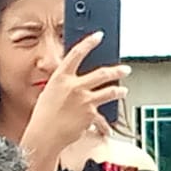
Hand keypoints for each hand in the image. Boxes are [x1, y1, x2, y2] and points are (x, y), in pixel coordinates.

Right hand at [20, 32, 128, 158]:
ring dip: (118, 92)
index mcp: (60, 77)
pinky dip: (104, 125)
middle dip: (117, 71)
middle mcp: (74, 86)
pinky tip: (107, 129)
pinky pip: (101, 118)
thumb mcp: (50, 92)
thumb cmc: (44, 115)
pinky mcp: (90, 115)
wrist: (44, 135)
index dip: (89, 42)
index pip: (77, 53)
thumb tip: (75, 81)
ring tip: (123, 91)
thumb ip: (64, 84)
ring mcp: (84, 100)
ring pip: (109, 92)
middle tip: (125, 69)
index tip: (99, 36)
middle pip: (102, 73)